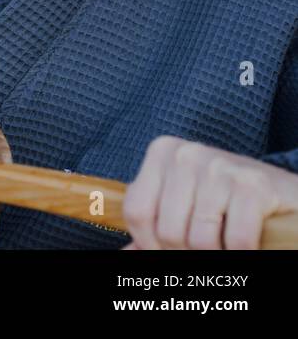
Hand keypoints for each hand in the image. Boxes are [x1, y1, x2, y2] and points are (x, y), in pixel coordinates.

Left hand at [122, 135, 297, 248]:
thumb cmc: (226, 198)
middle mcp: (187, 154)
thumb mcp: (185, 201)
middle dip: (186, 252)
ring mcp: (219, 166)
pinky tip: (245, 245)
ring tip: (224, 246)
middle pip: (167, 230)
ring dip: (215, 254)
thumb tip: (125, 252)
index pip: (136, 212)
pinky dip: (241, 253)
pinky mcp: (253, 184)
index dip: (150, 244)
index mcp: (162, 153)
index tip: (169, 251)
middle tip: (206, 251)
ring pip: (199, 239)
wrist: (282, 191)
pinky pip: (236, 239)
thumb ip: (154, 223)